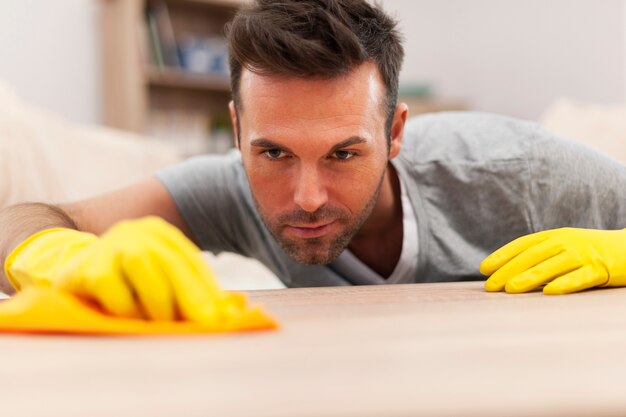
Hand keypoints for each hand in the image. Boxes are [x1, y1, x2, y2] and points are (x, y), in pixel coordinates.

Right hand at [5, 217, 225, 321]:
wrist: (65, 267)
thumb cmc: (124, 283)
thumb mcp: (156, 279)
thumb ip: (187, 291)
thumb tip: (224, 314)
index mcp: (159, 233)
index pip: (189, 260)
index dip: (206, 288)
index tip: (218, 315)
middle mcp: (135, 231)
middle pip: (169, 260)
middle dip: (190, 295)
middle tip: (202, 324)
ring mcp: (109, 244)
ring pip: (142, 264)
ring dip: (156, 299)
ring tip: (160, 322)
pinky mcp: (86, 265)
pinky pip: (111, 286)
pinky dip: (124, 307)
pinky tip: (127, 316)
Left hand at [481, 228, 625, 293]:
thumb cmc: (592, 252)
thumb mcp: (564, 248)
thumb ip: (542, 257)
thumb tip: (510, 275)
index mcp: (555, 236)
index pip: (522, 244)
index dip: (502, 255)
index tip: (484, 268)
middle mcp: (566, 242)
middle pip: (532, 256)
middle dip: (508, 270)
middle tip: (490, 286)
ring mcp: (583, 254)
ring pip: (551, 266)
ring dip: (529, 277)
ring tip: (510, 289)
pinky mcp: (601, 269)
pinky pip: (580, 277)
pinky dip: (564, 284)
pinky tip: (549, 293)